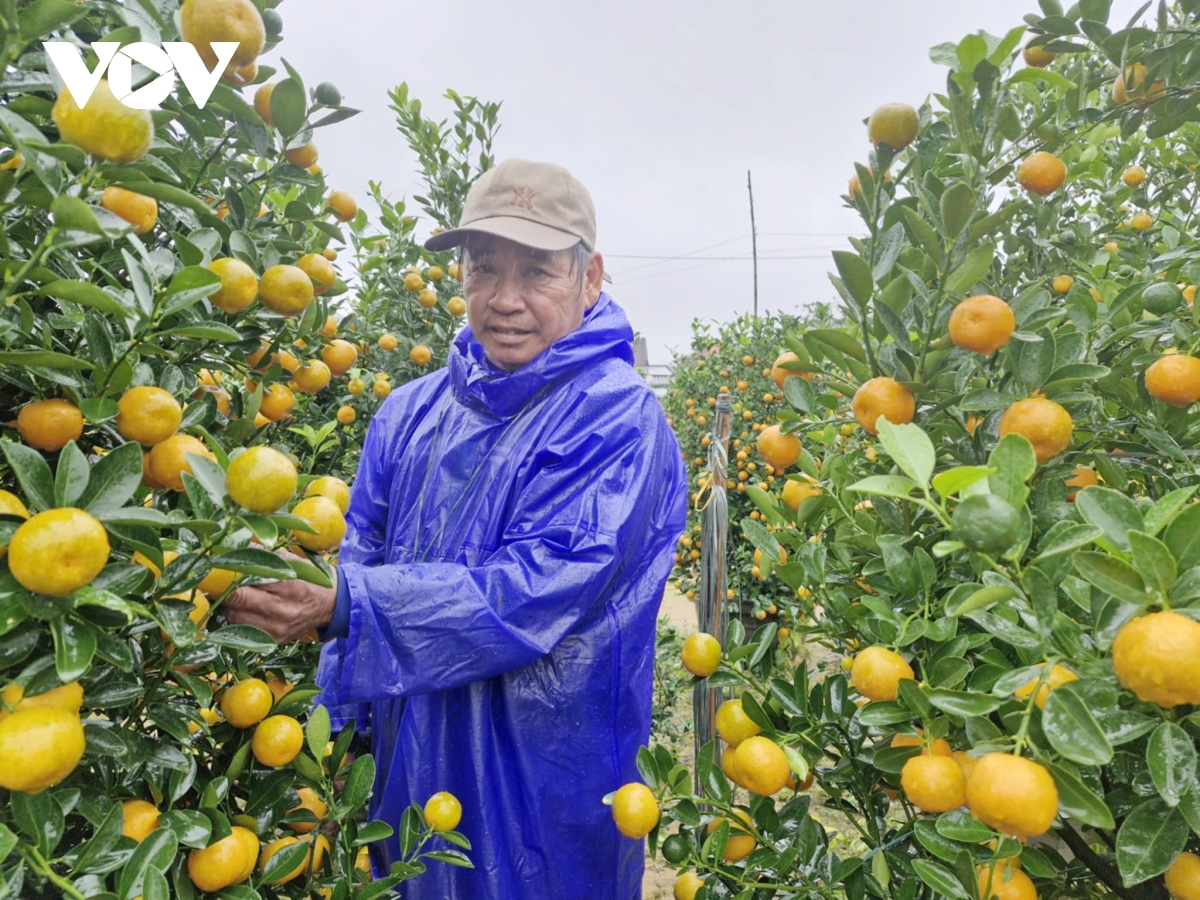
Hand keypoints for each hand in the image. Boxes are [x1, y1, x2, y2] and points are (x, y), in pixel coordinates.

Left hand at [223, 550, 337, 642]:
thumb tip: (232, 547)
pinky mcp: (274, 641)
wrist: (331, 605)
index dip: (227, 573)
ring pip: (234, 618)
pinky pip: (243, 631)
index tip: (216, 566)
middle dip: (223, 589)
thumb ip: (263, 555)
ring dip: (229, 605)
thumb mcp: (292, 561)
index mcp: (289, 585)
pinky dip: (238, 619)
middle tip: (218, 580)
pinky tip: (243, 609)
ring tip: (234, 595)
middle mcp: (282, 610)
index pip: (247, 579)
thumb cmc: (310, 579)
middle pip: (236, 600)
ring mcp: (277, 629)